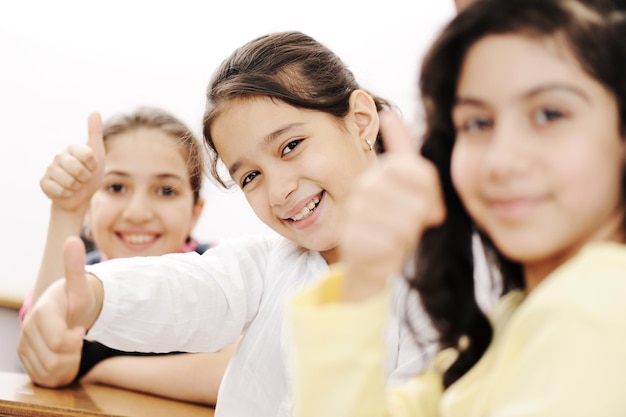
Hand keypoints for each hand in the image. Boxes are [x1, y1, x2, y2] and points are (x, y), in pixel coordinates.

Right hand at [18, 236, 101, 386]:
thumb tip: (73, 240)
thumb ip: (75, 267)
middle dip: (73, 353)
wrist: (66, 311)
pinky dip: (61, 373)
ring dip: (68, 363)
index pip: (60, 341)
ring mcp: (24, 347)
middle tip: (77, 338)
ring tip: (72, 347)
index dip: (76, 339)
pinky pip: (46, 379)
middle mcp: (28, 330)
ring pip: (50, 372)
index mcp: (41, 313)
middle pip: (55, 359)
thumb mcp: (80, 286)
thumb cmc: (76, 300)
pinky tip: (66, 357)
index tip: (81, 329)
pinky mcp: (26, 360)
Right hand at [39, 113, 104, 212]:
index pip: (88, 155)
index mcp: (72, 148)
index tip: (91, 167)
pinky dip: (66, 194)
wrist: (80, 197)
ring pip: (68, 181)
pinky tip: (65, 191)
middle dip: (85, 178)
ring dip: (76, 187)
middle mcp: (59, 156)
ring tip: (75, 185)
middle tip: (83, 178)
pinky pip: (58, 190)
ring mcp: (50, 169)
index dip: (93, 166)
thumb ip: (95, 134)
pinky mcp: (43, 183)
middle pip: (77, 169)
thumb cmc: (90, 175)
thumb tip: (94, 111)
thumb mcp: (98, 155)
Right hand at [339, 112, 445, 300]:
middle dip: (422, 216)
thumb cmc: (395, 226)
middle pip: (416, 197)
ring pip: (406, 221)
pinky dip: (395, 250)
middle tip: (413, 227)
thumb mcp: (410, 195)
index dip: (431, 192)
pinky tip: (384, 250)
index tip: (431, 210)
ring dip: (408, 235)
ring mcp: (356, 210)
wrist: (370, 263)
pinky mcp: (352, 235)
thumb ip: (411, 167)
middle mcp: (365, 185)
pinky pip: (393, 241)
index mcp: (380, 171)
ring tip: (395, 237)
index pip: (417, 169)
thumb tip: (389, 122)